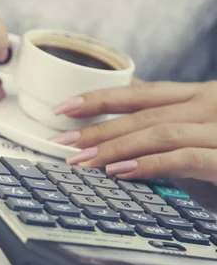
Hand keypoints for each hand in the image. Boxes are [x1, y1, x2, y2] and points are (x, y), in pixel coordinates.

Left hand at [50, 80, 216, 184]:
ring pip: (158, 130)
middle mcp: (212, 105)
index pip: (142, 92)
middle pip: (143, 111)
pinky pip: (184, 157)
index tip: (64, 107)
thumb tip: (122, 130)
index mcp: (202, 98)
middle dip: (98, 127)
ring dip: (115, 146)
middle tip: (62, 142)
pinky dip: (148, 164)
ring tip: (82, 161)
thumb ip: (167, 130)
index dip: (100, 97)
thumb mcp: (198, 139)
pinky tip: (120, 172)